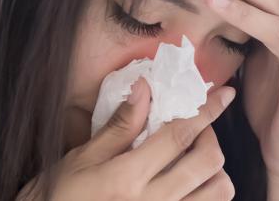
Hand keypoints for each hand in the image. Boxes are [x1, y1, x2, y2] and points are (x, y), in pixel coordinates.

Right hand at [16, 78, 236, 200]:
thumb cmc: (54, 198)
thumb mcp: (80, 160)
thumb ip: (119, 127)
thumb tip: (145, 89)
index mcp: (127, 178)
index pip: (179, 136)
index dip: (206, 111)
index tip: (224, 95)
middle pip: (208, 163)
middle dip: (210, 137)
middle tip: (192, 129)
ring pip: (217, 193)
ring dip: (214, 170)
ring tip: (193, 161)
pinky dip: (206, 195)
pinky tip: (189, 187)